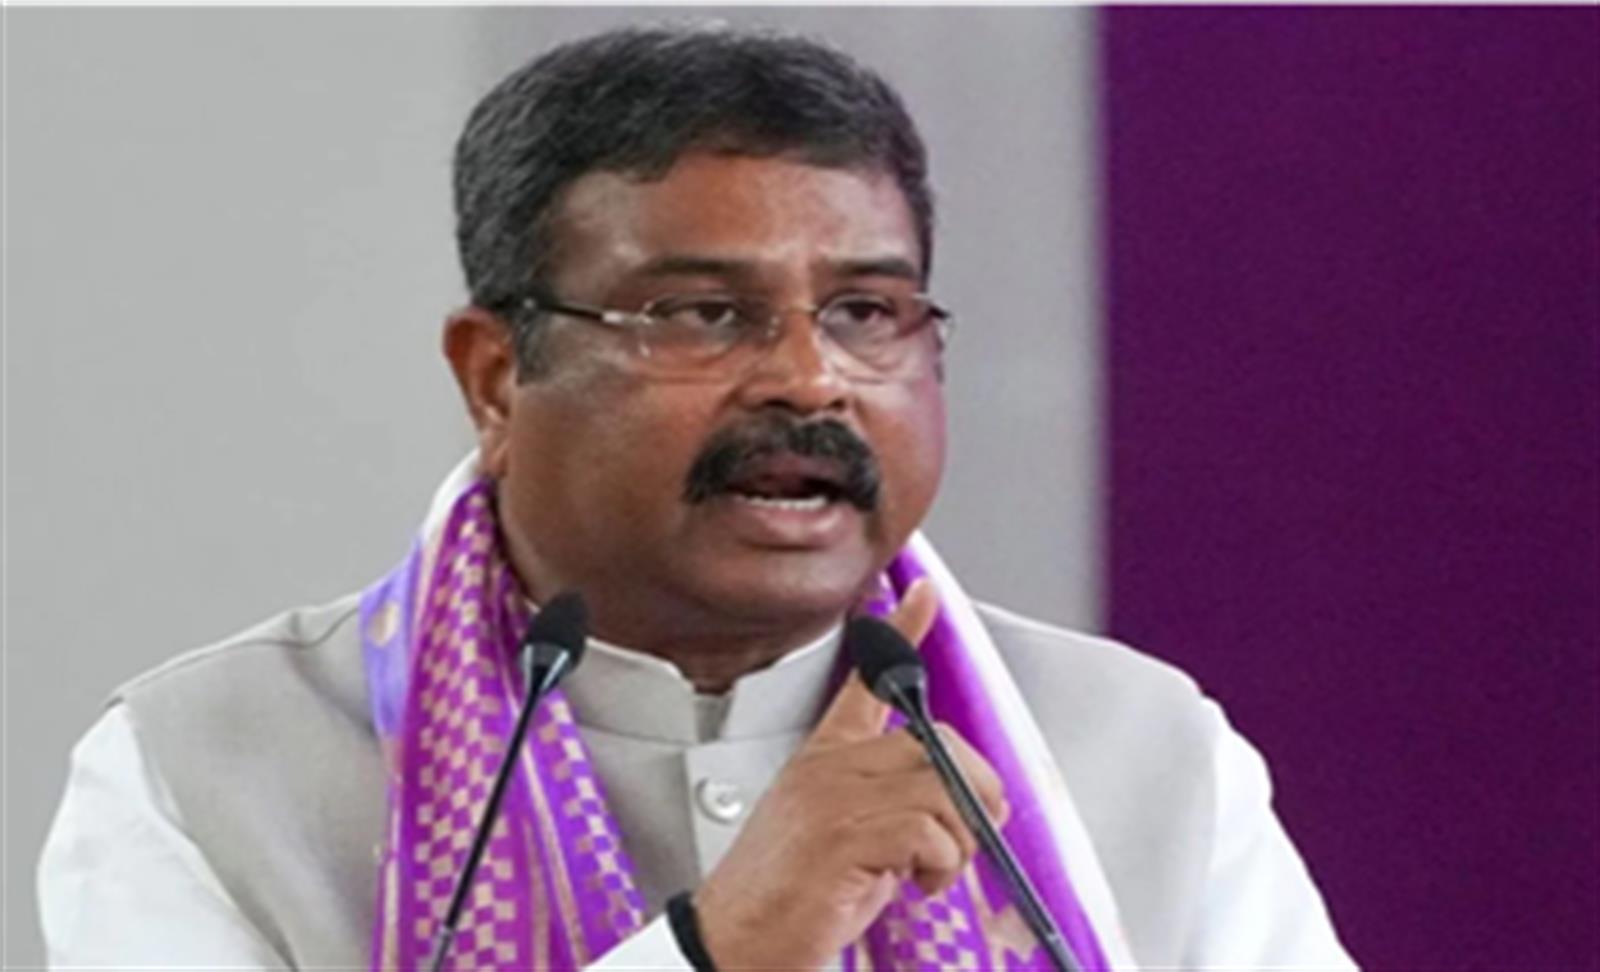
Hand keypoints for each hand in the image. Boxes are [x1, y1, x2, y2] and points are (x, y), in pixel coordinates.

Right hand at [692, 580, 1008, 969]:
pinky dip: (938, 867)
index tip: (923, 597)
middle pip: (934, 743)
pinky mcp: (844, 835)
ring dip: (955, 842)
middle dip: (970, 794)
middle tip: (962, 837)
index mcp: (823, 761)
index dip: (899, 633)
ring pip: (940, 788)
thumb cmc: (786, 903)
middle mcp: (829, 769)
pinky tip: (911, 886)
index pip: (863, 683)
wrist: (734, 947)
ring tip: (928, 873)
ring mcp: (835, 798)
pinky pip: (929, 830)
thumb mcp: (840, 840)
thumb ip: (886, 809)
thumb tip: (951, 808)